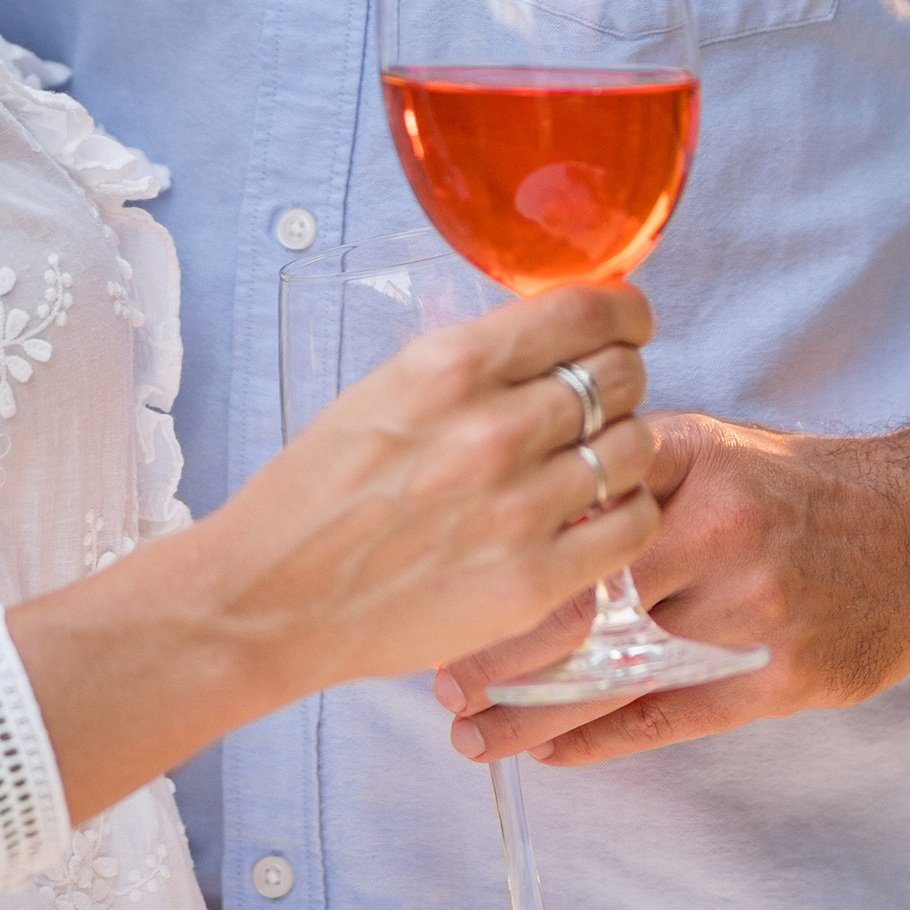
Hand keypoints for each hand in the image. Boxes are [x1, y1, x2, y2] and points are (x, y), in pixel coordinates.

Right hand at [211, 281, 660, 701]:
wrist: (273, 596)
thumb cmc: (318, 493)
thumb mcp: (385, 391)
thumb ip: (471, 367)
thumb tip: (551, 341)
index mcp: (448, 367)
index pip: (584, 312)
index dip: (623, 314)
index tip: (628, 324)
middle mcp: (492, 429)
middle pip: (621, 375)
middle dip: (622, 377)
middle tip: (602, 399)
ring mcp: (518, 508)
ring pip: (637, 446)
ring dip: (625, 446)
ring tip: (594, 460)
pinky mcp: (533, 580)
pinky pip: (634, 525)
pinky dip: (630, 511)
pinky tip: (600, 513)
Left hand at [436, 320, 909, 771]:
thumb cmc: (805, 486)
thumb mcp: (716, 447)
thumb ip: (630, 472)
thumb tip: (522, 489)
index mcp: (687, 462)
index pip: (570, 515)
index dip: (497, 563)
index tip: (434, 595)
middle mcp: (718, 530)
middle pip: (585, 603)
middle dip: (505, 652)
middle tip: (439, 685)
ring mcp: (760, 607)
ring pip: (624, 671)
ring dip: (542, 712)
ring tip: (477, 740)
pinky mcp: (794, 674)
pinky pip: (682, 716)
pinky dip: (612, 740)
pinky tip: (557, 757)